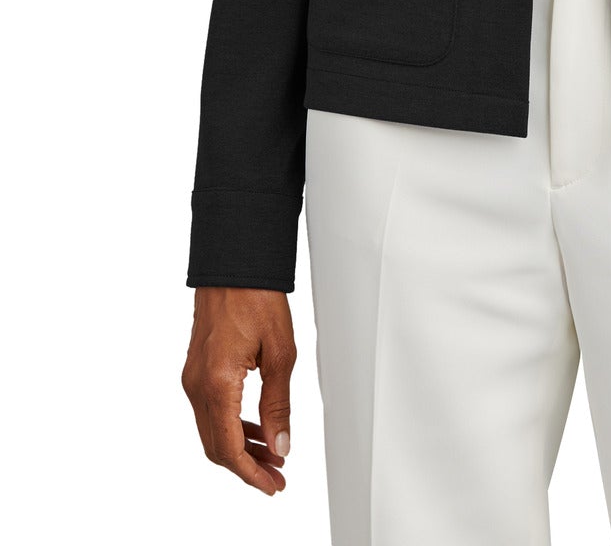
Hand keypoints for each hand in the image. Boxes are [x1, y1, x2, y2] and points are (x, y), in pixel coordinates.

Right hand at [182, 288, 296, 494]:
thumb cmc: (257, 296)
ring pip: (211, 431)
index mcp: (217, 383)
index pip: (229, 448)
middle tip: (276, 476)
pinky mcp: (196, 369)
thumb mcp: (281, 352)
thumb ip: (279, 404)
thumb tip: (280, 445)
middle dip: (246, 467)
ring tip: (271, 456)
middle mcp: (197, 385)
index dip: (251, 474)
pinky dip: (231, 426)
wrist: (233, 262)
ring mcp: (192, 377)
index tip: (273, 485)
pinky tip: (255, 428)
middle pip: (216, 447)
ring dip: (239, 448)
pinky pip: (209, 411)